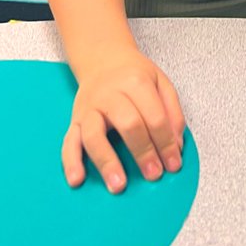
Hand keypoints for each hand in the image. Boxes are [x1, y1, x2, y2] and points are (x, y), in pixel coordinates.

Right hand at [62, 46, 185, 192]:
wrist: (104, 60)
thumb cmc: (134, 76)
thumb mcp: (161, 83)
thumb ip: (172, 112)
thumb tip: (177, 146)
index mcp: (135, 83)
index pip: (155, 116)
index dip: (166, 142)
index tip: (174, 164)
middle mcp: (109, 95)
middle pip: (128, 124)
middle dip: (143, 152)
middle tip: (153, 175)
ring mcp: (89, 108)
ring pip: (94, 135)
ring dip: (107, 162)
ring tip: (118, 185)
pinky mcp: (74, 120)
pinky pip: (68, 142)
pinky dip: (71, 162)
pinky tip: (77, 180)